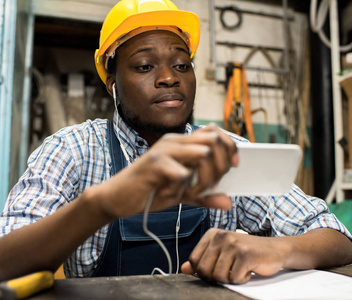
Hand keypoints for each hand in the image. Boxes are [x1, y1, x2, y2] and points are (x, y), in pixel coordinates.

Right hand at [90, 124, 238, 218]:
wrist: (117, 198)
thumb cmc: (149, 191)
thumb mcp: (182, 194)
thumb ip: (204, 196)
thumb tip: (228, 202)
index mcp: (181, 143)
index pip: (214, 132)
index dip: (230, 146)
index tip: (234, 165)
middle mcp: (174, 142)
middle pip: (213, 139)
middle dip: (221, 165)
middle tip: (211, 185)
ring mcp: (163, 150)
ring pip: (202, 153)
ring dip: (204, 179)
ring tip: (191, 192)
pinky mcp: (153, 163)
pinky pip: (182, 173)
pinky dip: (181, 189)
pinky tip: (169, 195)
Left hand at [181, 228, 286, 283]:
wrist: (274, 250)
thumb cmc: (247, 252)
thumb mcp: (222, 253)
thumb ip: (202, 260)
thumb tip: (184, 269)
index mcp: (212, 234)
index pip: (194, 260)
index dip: (203, 271)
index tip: (216, 268)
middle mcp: (221, 236)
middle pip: (204, 270)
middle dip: (216, 277)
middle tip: (229, 270)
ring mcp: (233, 244)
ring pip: (218, 276)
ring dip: (230, 278)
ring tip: (239, 268)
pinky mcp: (245, 255)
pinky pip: (234, 278)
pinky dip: (242, 279)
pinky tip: (248, 269)